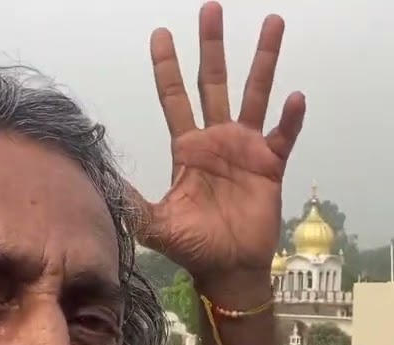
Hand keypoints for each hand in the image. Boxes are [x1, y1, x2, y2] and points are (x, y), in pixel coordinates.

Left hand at [134, 2, 306, 299]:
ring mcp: (246, 148)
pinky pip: (284, 134)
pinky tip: (294, 96)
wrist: (228, 270)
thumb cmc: (193, 247)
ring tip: (273, 22)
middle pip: (214, 81)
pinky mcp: (271, 165)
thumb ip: (131, 204)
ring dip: (263, 59)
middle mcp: (217, 139)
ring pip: (254, 93)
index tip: (160, 33)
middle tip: (211, 8)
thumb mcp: (154, 225)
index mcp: (187, 148)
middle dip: (211, 45)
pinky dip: (290, 117)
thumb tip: (98, 186)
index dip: (167, 67)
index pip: (174, 97)